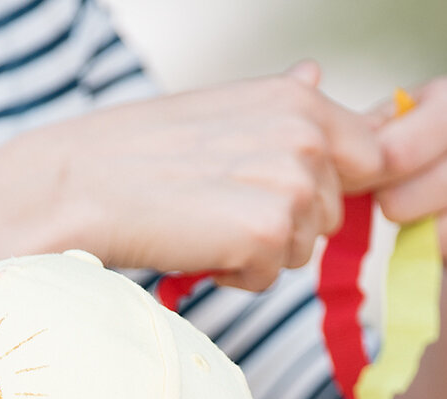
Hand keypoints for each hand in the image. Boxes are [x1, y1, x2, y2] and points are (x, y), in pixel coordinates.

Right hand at [0, 66, 380, 290]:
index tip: (267, 192)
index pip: (368, 157)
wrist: (78, 186)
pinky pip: (271, 278)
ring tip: (202, 222)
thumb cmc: (141, 154)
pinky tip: (195, 246)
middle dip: (285, 222)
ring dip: (258, 251)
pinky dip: (234, 276)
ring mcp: (289, 183)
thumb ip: (281, 104)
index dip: (324, 189)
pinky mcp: (267, 232)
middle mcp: (305, 133)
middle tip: (216, 205)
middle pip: (335, 213)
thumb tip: (318, 73)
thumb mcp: (219, 111)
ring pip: (305, 248)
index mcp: (298, 98)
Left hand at [369, 78, 446, 281]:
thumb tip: (335, 151)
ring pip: (434, 245)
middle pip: (402, 208)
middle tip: (414, 193)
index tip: (366, 178)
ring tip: (444, 211)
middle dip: (395, 207)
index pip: (390, 159)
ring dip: (426, 238)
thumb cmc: (437, 141)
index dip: (364, 178)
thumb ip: (365, 133)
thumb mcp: (403, 120)